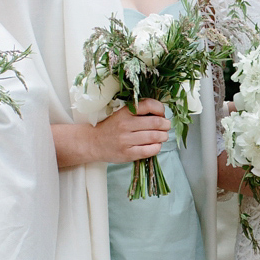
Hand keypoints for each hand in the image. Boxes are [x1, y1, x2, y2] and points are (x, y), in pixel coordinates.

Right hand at [54, 98, 171, 169]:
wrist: (93, 143)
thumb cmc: (111, 127)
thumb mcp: (121, 114)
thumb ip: (138, 111)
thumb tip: (161, 113)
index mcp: (125, 112)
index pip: (149, 105)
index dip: (160, 109)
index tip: (161, 113)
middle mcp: (125, 125)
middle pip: (156, 122)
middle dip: (165, 124)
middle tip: (166, 126)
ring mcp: (126, 140)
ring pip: (155, 137)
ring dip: (163, 136)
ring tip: (163, 136)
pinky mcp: (128, 154)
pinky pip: (149, 150)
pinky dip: (157, 147)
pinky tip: (156, 145)